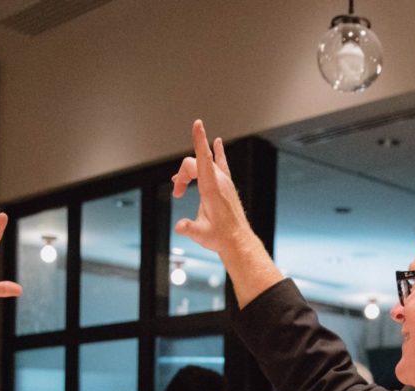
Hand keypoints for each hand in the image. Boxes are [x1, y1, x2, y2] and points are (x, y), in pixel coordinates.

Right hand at [171, 120, 253, 257]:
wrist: (237, 241)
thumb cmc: (220, 237)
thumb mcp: (201, 234)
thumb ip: (188, 228)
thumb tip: (179, 227)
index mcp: (212, 188)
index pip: (203, 158)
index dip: (199, 140)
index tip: (198, 124)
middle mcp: (220, 181)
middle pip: (194, 164)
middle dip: (181, 176)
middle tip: (177, 194)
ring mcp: (225, 182)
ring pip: (204, 164)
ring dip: (190, 171)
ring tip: (180, 184)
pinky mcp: (227, 185)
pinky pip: (220, 163)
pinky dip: (215, 153)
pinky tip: (217, 142)